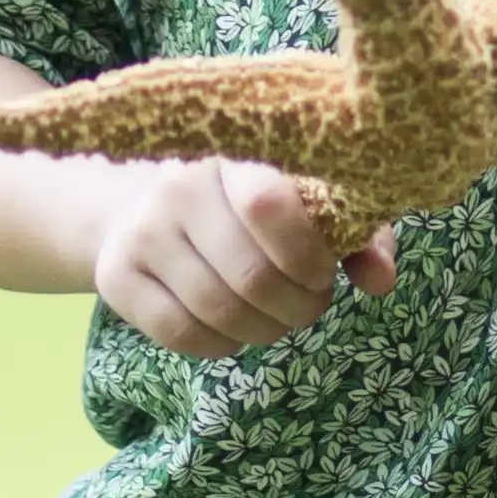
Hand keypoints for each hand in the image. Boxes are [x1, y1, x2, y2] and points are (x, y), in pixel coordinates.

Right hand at [76, 156, 393, 355]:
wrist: (142, 199)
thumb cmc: (245, 197)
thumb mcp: (308, 197)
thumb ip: (355, 233)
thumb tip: (380, 281)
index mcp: (235, 152)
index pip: (270, 206)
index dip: (308, 256)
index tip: (324, 273)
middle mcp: (179, 185)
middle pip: (250, 275)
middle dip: (297, 307)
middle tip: (309, 305)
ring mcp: (142, 231)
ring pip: (217, 310)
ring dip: (264, 330)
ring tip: (277, 318)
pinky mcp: (116, 275)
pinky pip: (180, 333)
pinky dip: (220, 345)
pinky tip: (233, 330)